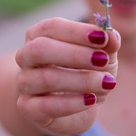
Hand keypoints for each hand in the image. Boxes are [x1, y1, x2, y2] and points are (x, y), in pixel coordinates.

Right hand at [15, 17, 119, 135]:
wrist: (76, 107)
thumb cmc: (86, 71)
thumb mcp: (103, 55)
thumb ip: (108, 44)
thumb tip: (112, 36)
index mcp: (39, 35)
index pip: (52, 27)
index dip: (77, 31)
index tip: (103, 38)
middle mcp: (26, 57)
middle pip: (40, 49)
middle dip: (75, 54)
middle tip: (103, 60)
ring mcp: (24, 83)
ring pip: (45, 79)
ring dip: (80, 80)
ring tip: (106, 83)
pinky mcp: (28, 108)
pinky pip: (45, 106)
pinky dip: (71, 103)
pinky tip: (91, 101)